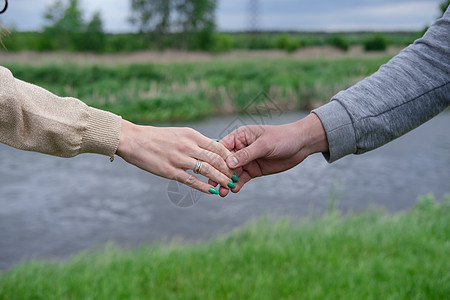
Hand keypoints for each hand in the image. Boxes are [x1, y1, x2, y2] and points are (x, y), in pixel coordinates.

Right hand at [116, 120, 235, 194]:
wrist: (133, 140)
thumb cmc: (156, 137)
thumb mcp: (179, 133)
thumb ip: (197, 140)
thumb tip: (214, 145)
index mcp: (192, 135)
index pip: (218, 146)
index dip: (230, 157)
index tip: (237, 164)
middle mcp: (189, 146)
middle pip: (216, 159)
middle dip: (229, 170)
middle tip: (236, 178)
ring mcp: (180, 159)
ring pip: (207, 170)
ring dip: (220, 179)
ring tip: (229, 186)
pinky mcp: (171, 171)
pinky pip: (192, 180)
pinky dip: (204, 187)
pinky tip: (212, 191)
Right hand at [212, 113, 327, 195]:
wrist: (301, 145)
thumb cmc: (282, 138)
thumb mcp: (264, 145)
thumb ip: (247, 154)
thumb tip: (229, 163)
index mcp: (239, 136)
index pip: (222, 148)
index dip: (215, 159)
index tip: (209, 170)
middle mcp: (240, 148)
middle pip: (224, 162)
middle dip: (219, 174)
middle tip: (212, 186)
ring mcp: (247, 160)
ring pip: (232, 172)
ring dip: (227, 182)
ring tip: (222, 193)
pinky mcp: (253, 170)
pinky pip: (242, 178)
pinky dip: (237, 184)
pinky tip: (234, 190)